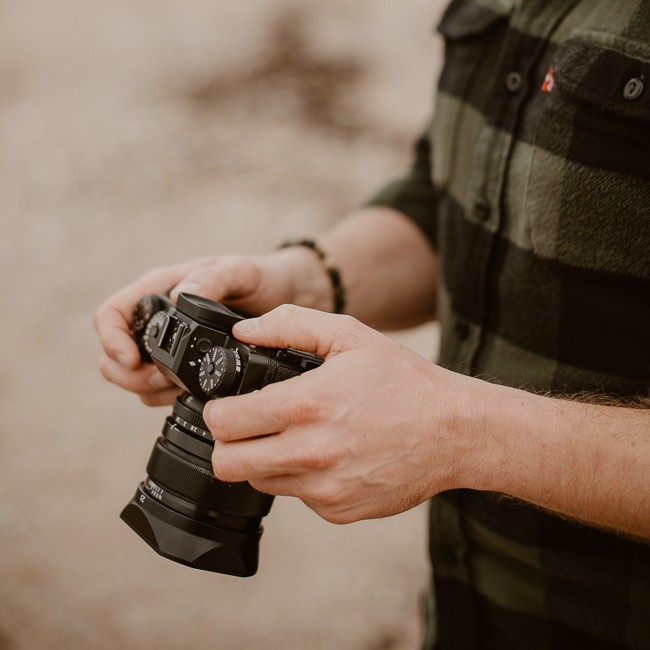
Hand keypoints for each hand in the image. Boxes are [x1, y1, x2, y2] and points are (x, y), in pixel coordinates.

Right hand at [94, 250, 331, 405]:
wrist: (288, 299)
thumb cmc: (261, 277)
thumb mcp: (241, 271)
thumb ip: (214, 279)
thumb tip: (180, 295)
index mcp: (160, 289)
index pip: (111, 315)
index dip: (112, 340)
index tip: (132, 359)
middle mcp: (159, 320)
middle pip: (114, 356)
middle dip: (130, 374)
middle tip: (161, 379)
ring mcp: (170, 346)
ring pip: (134, 378)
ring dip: (149, 389)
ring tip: (179, 387)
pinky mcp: (185, 367)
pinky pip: (159, 390)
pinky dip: (167, 396)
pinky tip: (190, 392)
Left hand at [204, 305, 483, 523]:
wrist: (455, 432)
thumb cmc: (404, 382)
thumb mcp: (349, 336)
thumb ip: (290, 325)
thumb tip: (245, 332)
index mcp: (306, 404)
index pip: (224, 423)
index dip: (216, 412)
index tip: (226, 405)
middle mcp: (311, 452)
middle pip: (228, 463)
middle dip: (227, 442)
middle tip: (246, 425)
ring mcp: (324, 489)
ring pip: (258, 481)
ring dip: (263, 459)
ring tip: (292, 436)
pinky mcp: (338, 510)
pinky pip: (296, 498)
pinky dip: (299, 478)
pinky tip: (325, 455)